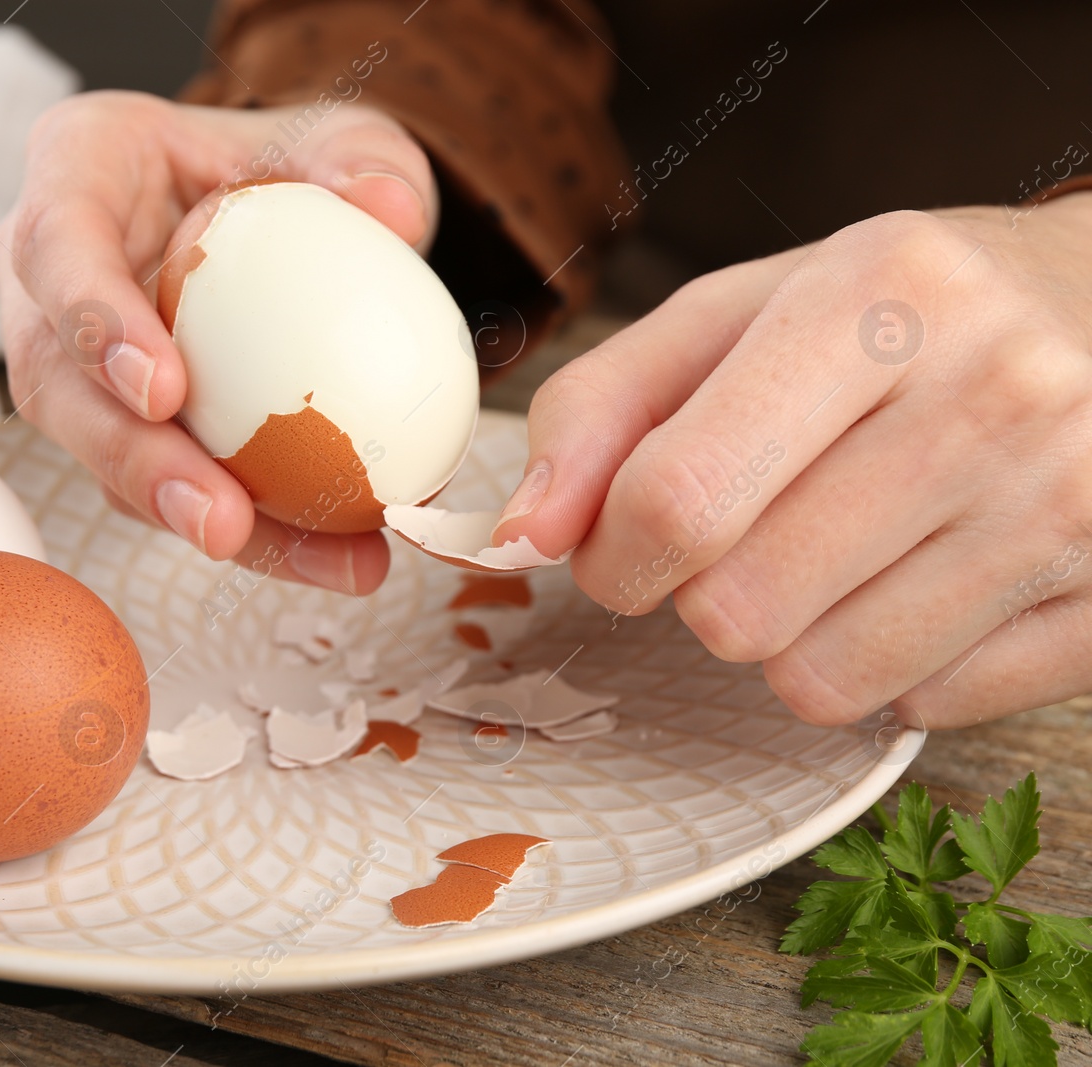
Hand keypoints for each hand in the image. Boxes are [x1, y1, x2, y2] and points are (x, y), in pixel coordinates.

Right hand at [0, 90, 436, 594]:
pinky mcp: (122, 429)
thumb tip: (391, 209)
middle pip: (58, 385)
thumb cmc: (278, 162)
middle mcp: (46, 277)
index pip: (56, 244)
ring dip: (209, 521)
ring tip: (323, 561)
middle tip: (222, 522)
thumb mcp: (335, 137)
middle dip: (135, 465)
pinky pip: (173, 488)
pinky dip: (264, 530)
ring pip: (111, 458)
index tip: (165, 392)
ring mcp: (74, 363)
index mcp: (75, 170)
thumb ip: (362, 161)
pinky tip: (343, 554)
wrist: (268, 214)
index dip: (95, 324)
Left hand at [495, 202, 1091, 728]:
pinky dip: (892, 667)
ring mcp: (1068, 503)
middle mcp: (990, 395)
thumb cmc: (903, 315)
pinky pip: (924, 708)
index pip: (678, 498)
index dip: (613, 554)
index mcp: (875, 298)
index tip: (622, 545)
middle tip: (751, 534)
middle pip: (737, 610)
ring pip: (823, 682)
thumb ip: (605, 406)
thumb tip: (515, 537)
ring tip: (838, 553)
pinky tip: (922, 580)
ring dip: (793, 639)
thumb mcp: (744, 310)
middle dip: (704, 594)